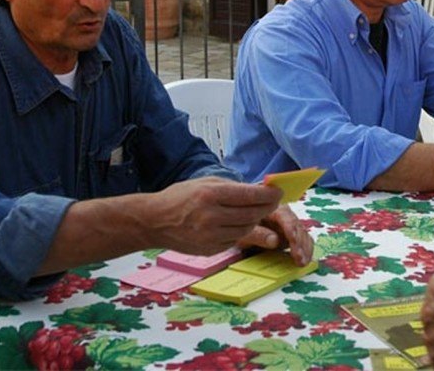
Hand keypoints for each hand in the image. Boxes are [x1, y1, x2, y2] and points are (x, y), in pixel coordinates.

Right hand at [147, 177, 281, 254]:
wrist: (154, 221)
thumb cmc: (180, 197)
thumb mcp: (205, 182)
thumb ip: (232, 187)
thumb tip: (260, 190)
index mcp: (210, 195)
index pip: (249, 195)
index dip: (269, 195)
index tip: (279, 192)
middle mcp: (211, 216)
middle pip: (252, 213)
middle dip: (267, 207)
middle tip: (273, 201)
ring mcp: (210, 236)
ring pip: (246, 228)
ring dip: (254, 219)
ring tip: (254, 211)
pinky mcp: (210, 249)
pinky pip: (234, 240)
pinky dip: (239, 231)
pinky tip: (236, 223)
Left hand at [238, 205, 314, 265]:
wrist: (240, 229)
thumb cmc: (242, 227)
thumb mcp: (244, 232)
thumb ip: (257, 235)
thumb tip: (274, 240)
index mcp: (273, 208)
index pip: (286, 217)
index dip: (291, 229)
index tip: (293, 240)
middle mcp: (285, 215)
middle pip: (297, 226)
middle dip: (299, 242)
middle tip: (299, 257)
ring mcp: (290, 226)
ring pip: (303, 234)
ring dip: (304, 248)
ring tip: (302, 262)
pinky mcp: (293, 235)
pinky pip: (303, 241)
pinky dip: (305, 250)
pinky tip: (304, 260)